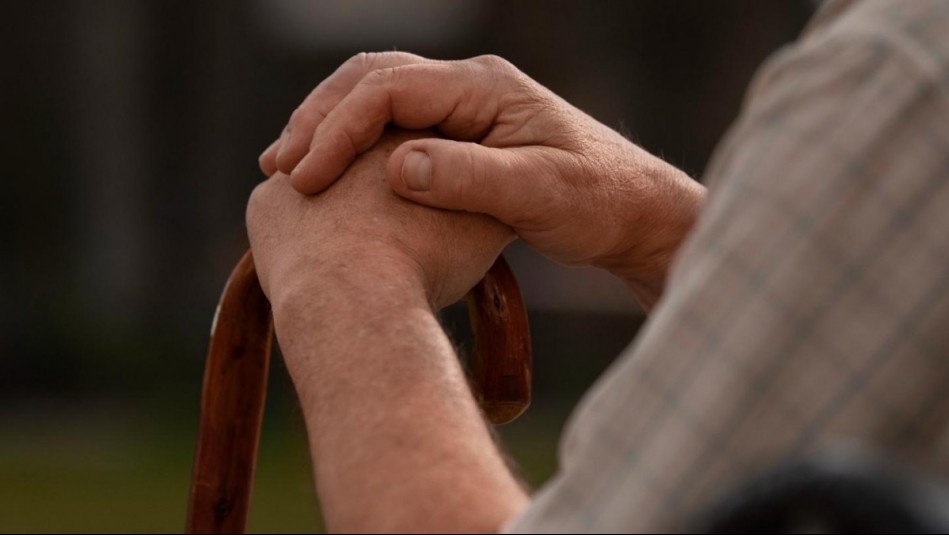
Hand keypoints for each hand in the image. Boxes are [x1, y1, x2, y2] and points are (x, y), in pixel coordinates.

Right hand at [259, 52, 705, 307]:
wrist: (632, 212)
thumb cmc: (597, 201)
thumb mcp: (541, 193)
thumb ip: (472, 179)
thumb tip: (399, 166)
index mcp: (485, 87)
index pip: (389, 88)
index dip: (338, 128)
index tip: (306, 177)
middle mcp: (469, 86)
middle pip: (371, 80)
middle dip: (319, 120)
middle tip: (279, 167)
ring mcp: (464, 108)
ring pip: (376, 99)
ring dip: (329, 129)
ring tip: (289, 169)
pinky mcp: (462, 136)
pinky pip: (393, 127)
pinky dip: (354, 146)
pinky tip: (333, 177)